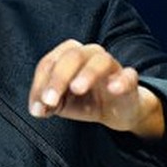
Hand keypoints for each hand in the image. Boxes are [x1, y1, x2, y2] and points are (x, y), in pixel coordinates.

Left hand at [27, 40, 164, 139]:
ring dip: (87, 73)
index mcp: (69, 56)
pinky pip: (128, 75)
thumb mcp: (61, 103)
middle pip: (73, 56)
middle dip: (58, 77)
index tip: (37, 107)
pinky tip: (113, 89)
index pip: (49, 62)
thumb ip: (47, 103)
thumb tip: (38, 109)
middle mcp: (90, 55)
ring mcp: (111, 66)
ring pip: (100, 60)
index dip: (40, 83)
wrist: (116, 111)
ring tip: (77, 89)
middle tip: (50, 100)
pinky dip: (121, 80)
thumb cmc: (85, 100)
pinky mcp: (129, 80)